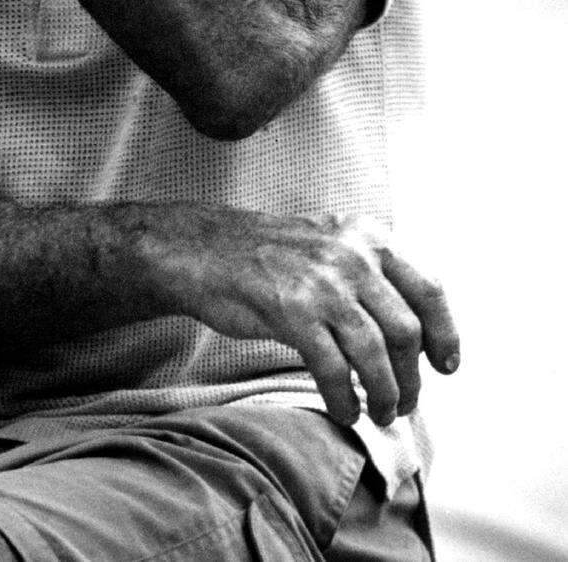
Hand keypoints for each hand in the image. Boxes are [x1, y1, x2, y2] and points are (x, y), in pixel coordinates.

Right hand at [183, 208, 459, 428]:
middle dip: (413, 377)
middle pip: (406, 330)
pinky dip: (346, 399)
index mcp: (366, 236)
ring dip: (386, 395)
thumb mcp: (330, 244)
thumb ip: (371, 274)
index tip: (446, 366)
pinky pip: (335, 369)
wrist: (203, 250)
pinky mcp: (291, 311)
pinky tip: (345, 410)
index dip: (445, 333)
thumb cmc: (268, 255)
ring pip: (376, 355)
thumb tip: (416, 333)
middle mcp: (350, 255)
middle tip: (405, 402)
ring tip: (381, 413)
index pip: (428, 289)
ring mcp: (321, 282)